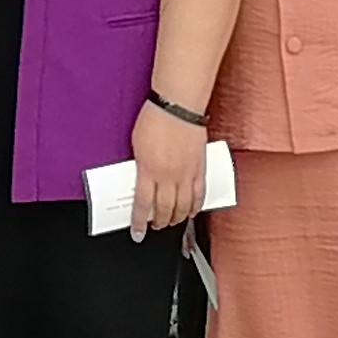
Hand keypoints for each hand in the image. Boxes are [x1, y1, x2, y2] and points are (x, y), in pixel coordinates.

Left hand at [130, 102, 206, 235]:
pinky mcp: (200, 168)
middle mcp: (168, 176)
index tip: (137, 231)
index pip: (142, 205)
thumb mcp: (137, 145)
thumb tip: (140, 179)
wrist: (178, 106)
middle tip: (155, 226)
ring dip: (177, 218)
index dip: (138, 222)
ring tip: (172, 222)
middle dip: (159, 222)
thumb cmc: (155, 118)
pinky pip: (199, 194)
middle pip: (164, 209)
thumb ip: (140, 165)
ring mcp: (186, 174)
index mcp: (148, 171)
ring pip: (183, 206)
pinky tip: (192, 211)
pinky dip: (195, 206)